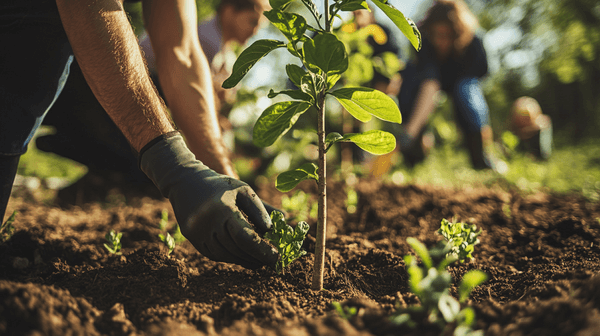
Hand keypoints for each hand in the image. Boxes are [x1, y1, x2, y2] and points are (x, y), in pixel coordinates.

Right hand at [140, 132, 277, 268]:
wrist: (186, 182)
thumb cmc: (220, 186)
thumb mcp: (243, 190)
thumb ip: (261, 209)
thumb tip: (280, 225)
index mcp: (223, 209)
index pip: (246, 237)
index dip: (262, 250)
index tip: (276, 257)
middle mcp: (208, 223)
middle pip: (237, 249)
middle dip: (256, 257)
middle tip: (272, 260)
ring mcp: (198, 233)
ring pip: (226, 255)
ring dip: (244, 259)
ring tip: (259, 259)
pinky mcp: (192, 239)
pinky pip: (215, 255)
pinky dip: (231, 257)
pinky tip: (243, 255)